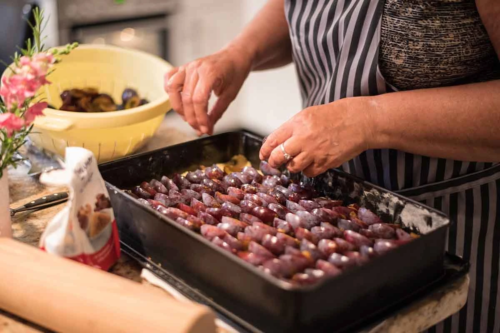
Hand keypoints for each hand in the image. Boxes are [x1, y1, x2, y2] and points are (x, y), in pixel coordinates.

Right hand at [164, 46, 252, 135]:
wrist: (234, 57)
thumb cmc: (234, 73)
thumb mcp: (230, 95)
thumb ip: (217, 112)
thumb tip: (207, 128)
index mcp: (210, 73)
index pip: (199, 100)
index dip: (200, 118)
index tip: (205, 129)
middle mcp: (195, 68)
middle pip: (186, 98)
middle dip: (191, 118)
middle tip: (199, 129)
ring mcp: (187, 66)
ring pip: (172, 88)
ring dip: (178, 107)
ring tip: (188, 117)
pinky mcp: (183, 67)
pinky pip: (169, 78)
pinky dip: (169, 91)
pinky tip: (178, 101)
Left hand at [259, 97, 376, 176]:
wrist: (359, 121)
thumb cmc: (334, 116)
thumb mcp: (308, 115)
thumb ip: (292, 128)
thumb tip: (276, 143)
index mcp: (297, 123)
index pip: (273, 140)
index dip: (265, 151)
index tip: (263, 155)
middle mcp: (303, 138)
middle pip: (279, 157)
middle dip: (273, 162)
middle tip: (273, 163)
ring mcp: (314, 152)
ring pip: (293, 167)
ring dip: (292, 166)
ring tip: (296, 160)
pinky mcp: (325, 162)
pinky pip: (308, 172)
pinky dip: (307, 170)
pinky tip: (311, 163)